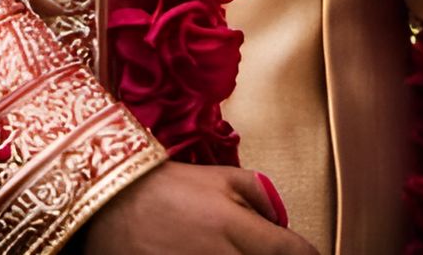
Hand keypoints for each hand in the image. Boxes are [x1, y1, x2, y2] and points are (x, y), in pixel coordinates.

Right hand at [77, 163, 316, 254]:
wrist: (114, 206)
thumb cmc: (170, 188)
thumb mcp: (222, 177)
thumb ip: (261, 195)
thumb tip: (281, 220)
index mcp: (237, 229)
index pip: (291, 251)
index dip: (308, 254)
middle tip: (267, 248)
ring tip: (239, 250)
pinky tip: (217, 254)